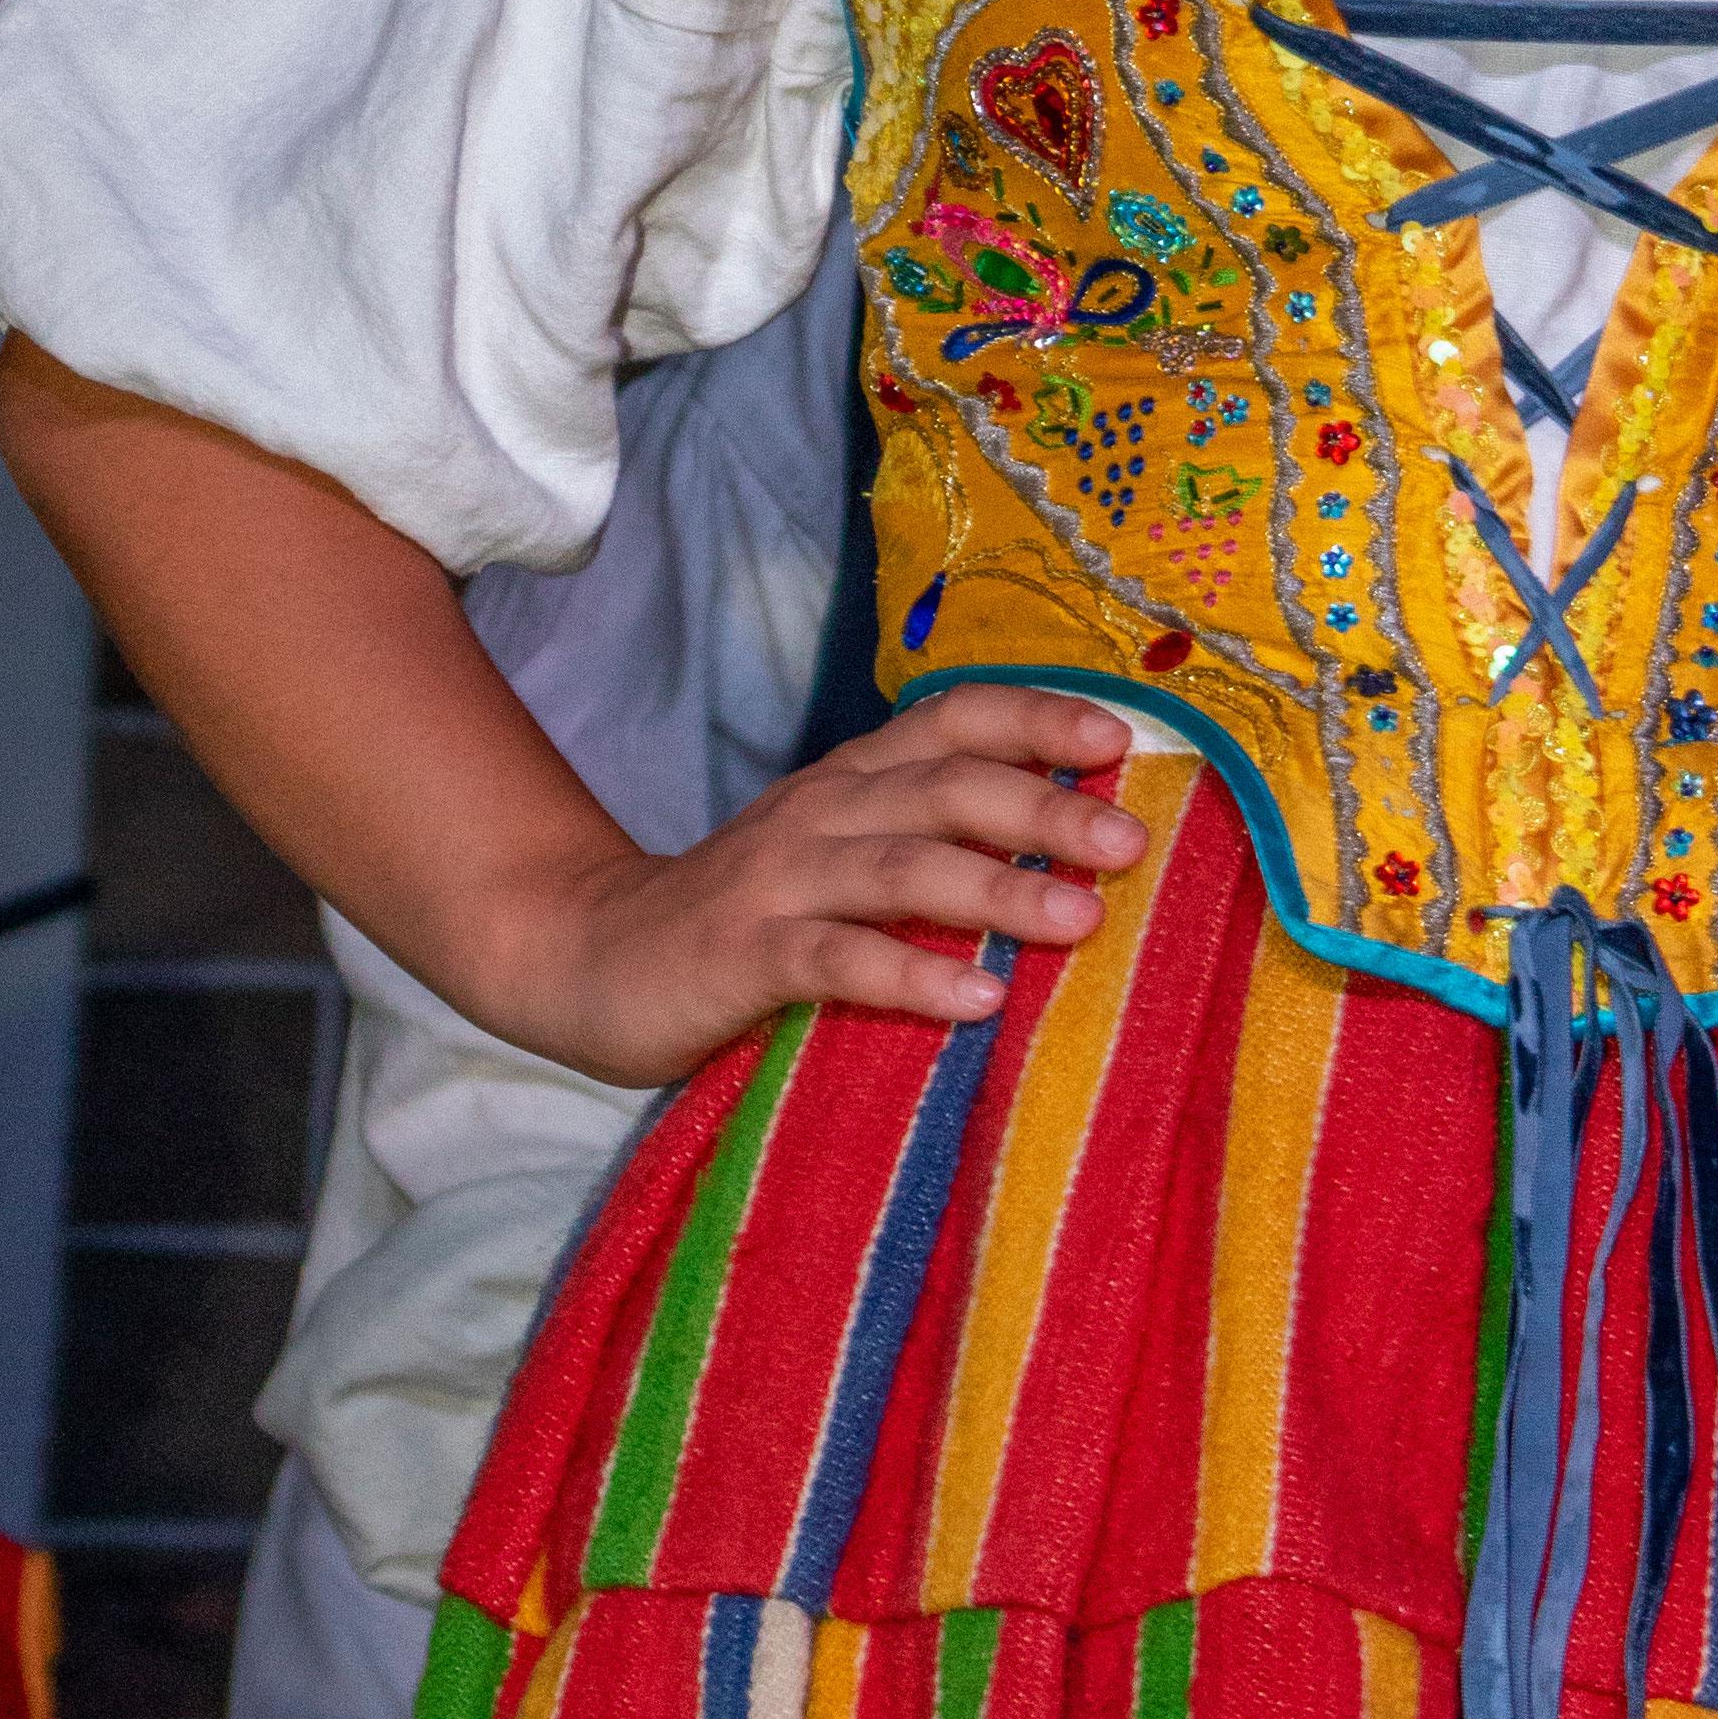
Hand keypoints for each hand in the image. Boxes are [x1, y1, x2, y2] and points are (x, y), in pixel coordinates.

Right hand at [491, 689, 1150, 1089]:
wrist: (586, 954)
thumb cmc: (745, 915)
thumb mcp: (836, 856)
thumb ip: (926, 844)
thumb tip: (1074, 858)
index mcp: (851, 779)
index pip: (951, 719)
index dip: (1034, 718)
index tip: (1120, 738)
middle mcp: (820, 812)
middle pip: (943, 787)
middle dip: (1043, 808)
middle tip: (1131, 843)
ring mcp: (776, 882)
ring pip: (899, 869)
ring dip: (995, 889)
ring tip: (1079, 920)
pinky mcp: (739, 956)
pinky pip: (834, 961)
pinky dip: (909, 975)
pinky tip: (976, 999)